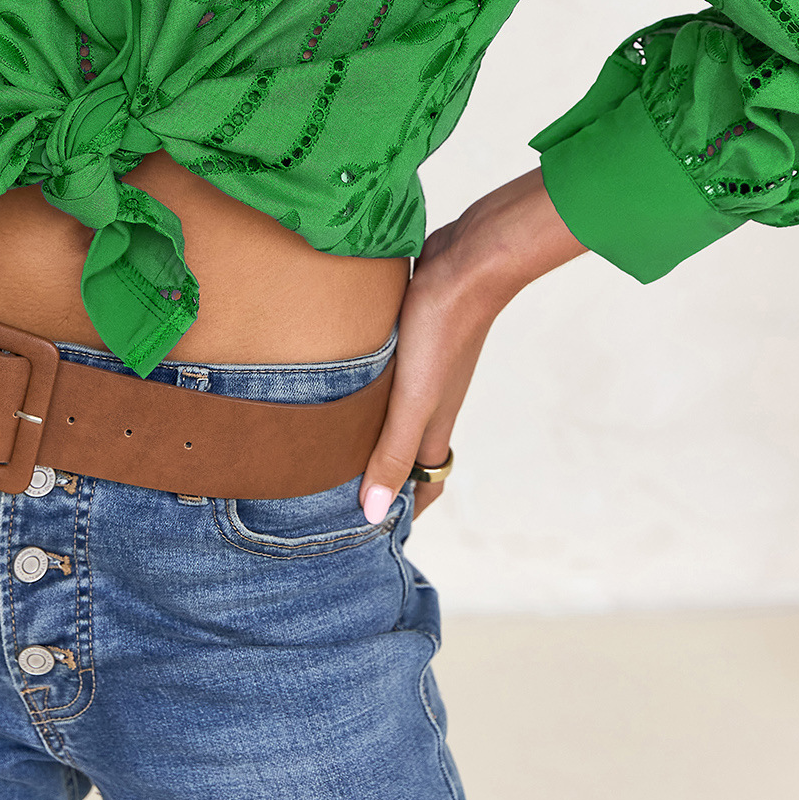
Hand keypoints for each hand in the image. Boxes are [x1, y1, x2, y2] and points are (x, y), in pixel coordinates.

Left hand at [359, 167, 585, 521]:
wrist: (467, 263)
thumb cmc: (443, 331)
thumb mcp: (412, 400)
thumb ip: (391, 452)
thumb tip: (373, 513)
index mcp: (436, 425)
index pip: (424, 483)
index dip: (404, 510)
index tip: (374, 535)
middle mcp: (433, 403)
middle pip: (408, 451)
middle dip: (383, 477)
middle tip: (337, 494)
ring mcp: (425, 370)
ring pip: (397, 414)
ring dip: (373, 433)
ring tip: (331, 445)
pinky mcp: (413, 341)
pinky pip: (390, 379)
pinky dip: (371, 393)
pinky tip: (343, 383)